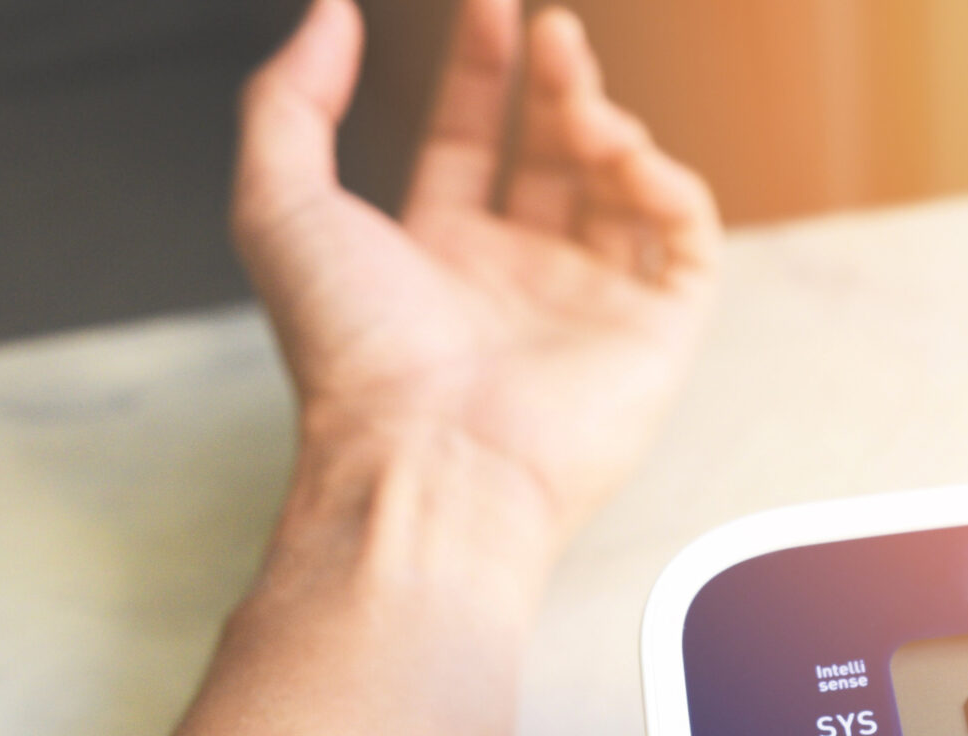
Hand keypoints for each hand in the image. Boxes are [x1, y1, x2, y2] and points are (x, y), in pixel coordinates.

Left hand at [232, 0, 718, 554]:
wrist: (425, 459)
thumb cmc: (353, 357)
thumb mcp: (278, 203)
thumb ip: (289, 99)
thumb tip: (327, 12)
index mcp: (434, 258)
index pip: (469, 142)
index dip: (481, 70)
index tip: (492, 8)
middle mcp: (515, 283)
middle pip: (553, 156)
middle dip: (557, 84)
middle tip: (554, 32)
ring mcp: (588, 310)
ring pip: (624, 191)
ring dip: (610, 129)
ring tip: (584, 113)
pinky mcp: (653, 339)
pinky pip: (688, 243)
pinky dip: (671, 185)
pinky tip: (629, 160)